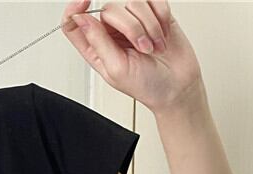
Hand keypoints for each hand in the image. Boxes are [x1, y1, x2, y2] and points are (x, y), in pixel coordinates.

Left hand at [61, 1, 203, 113]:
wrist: (177, 86)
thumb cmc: (146, 85)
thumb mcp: (116, 69)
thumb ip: (98, 42)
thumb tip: (81, 19)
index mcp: (96, 48)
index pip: (74, 23)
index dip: (74, 9)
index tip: (84, 1)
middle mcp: (111, 32)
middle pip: (109, 9)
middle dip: (131, 27)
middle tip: (144, 48)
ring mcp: (132, 21)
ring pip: (133, 2)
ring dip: (149, 25)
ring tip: (155, 46)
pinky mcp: (153, 14)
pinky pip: (154, 0)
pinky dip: (161, 17)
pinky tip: (163, 34)